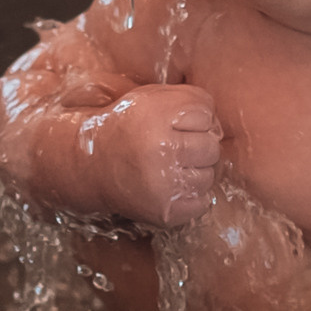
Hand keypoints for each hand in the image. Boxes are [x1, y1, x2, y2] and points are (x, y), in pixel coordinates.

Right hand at [86, 85, 222, 224]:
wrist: (92, 166)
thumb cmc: (129, 128)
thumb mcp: (152, 98)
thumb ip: (189, 98)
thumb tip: (219, 123)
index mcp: (155, 117)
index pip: (206, 113)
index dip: (194, 118)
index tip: (174, 124)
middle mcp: (160, 151)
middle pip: (212, 146)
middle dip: (198, 145)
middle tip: (173, 147)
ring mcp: (164, 185)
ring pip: (209, 175)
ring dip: (195, 171)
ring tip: (170, 167)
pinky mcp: (166, 211)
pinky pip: (203, 201)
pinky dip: (192, 195)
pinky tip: (172, 186)